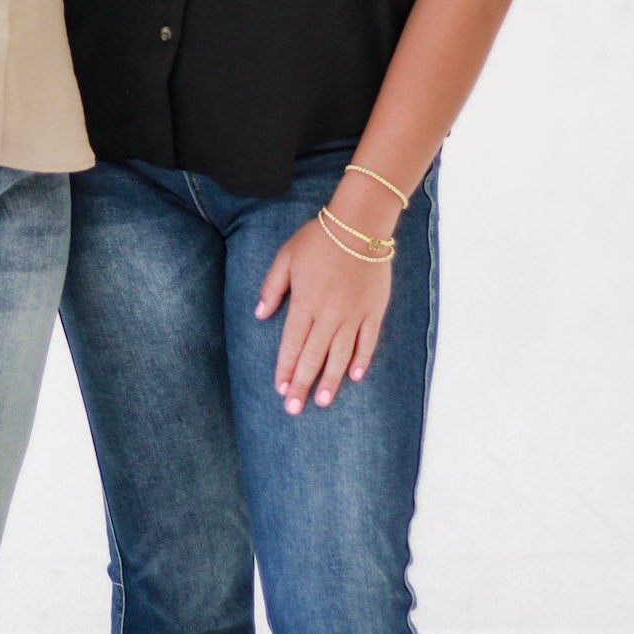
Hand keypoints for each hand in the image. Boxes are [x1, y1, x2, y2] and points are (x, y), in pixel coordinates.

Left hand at [255, 213, 391, 414]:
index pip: (292, 344)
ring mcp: (354, 314)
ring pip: (340, 355)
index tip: (280, 390)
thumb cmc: (319, 238)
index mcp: (305, 302)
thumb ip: (272, 287)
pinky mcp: (373, 310)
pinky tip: (355, 377)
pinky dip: (362, 360)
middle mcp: (329, 314)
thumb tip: (259, 314)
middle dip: (302, 385)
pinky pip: (368, 341)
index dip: (285, 369)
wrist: (360, 224)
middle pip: (313, 357)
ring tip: (322, 402)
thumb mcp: (285, 257)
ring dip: (330, 380)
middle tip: (295, 409)